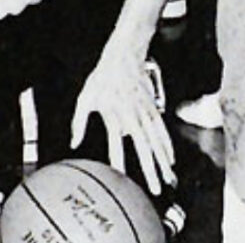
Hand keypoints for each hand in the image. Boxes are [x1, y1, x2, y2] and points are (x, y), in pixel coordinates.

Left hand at [69, 44, 174, 197]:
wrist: (124, 55)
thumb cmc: (101, 78)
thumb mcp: (85, 97)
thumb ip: (78, 122)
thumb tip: (73, 143)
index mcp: (113, 115)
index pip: (116, 145)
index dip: (118, 162)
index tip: (120, 179)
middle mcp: (132, 117)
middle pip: (143, 148)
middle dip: (150, 170)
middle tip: (155, 189)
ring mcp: (145, 114)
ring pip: (157, 142)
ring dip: (163, 162)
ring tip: (169, 179)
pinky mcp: (154, 109)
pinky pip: (162, 131)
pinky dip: (168, 146)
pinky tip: (171, 159)